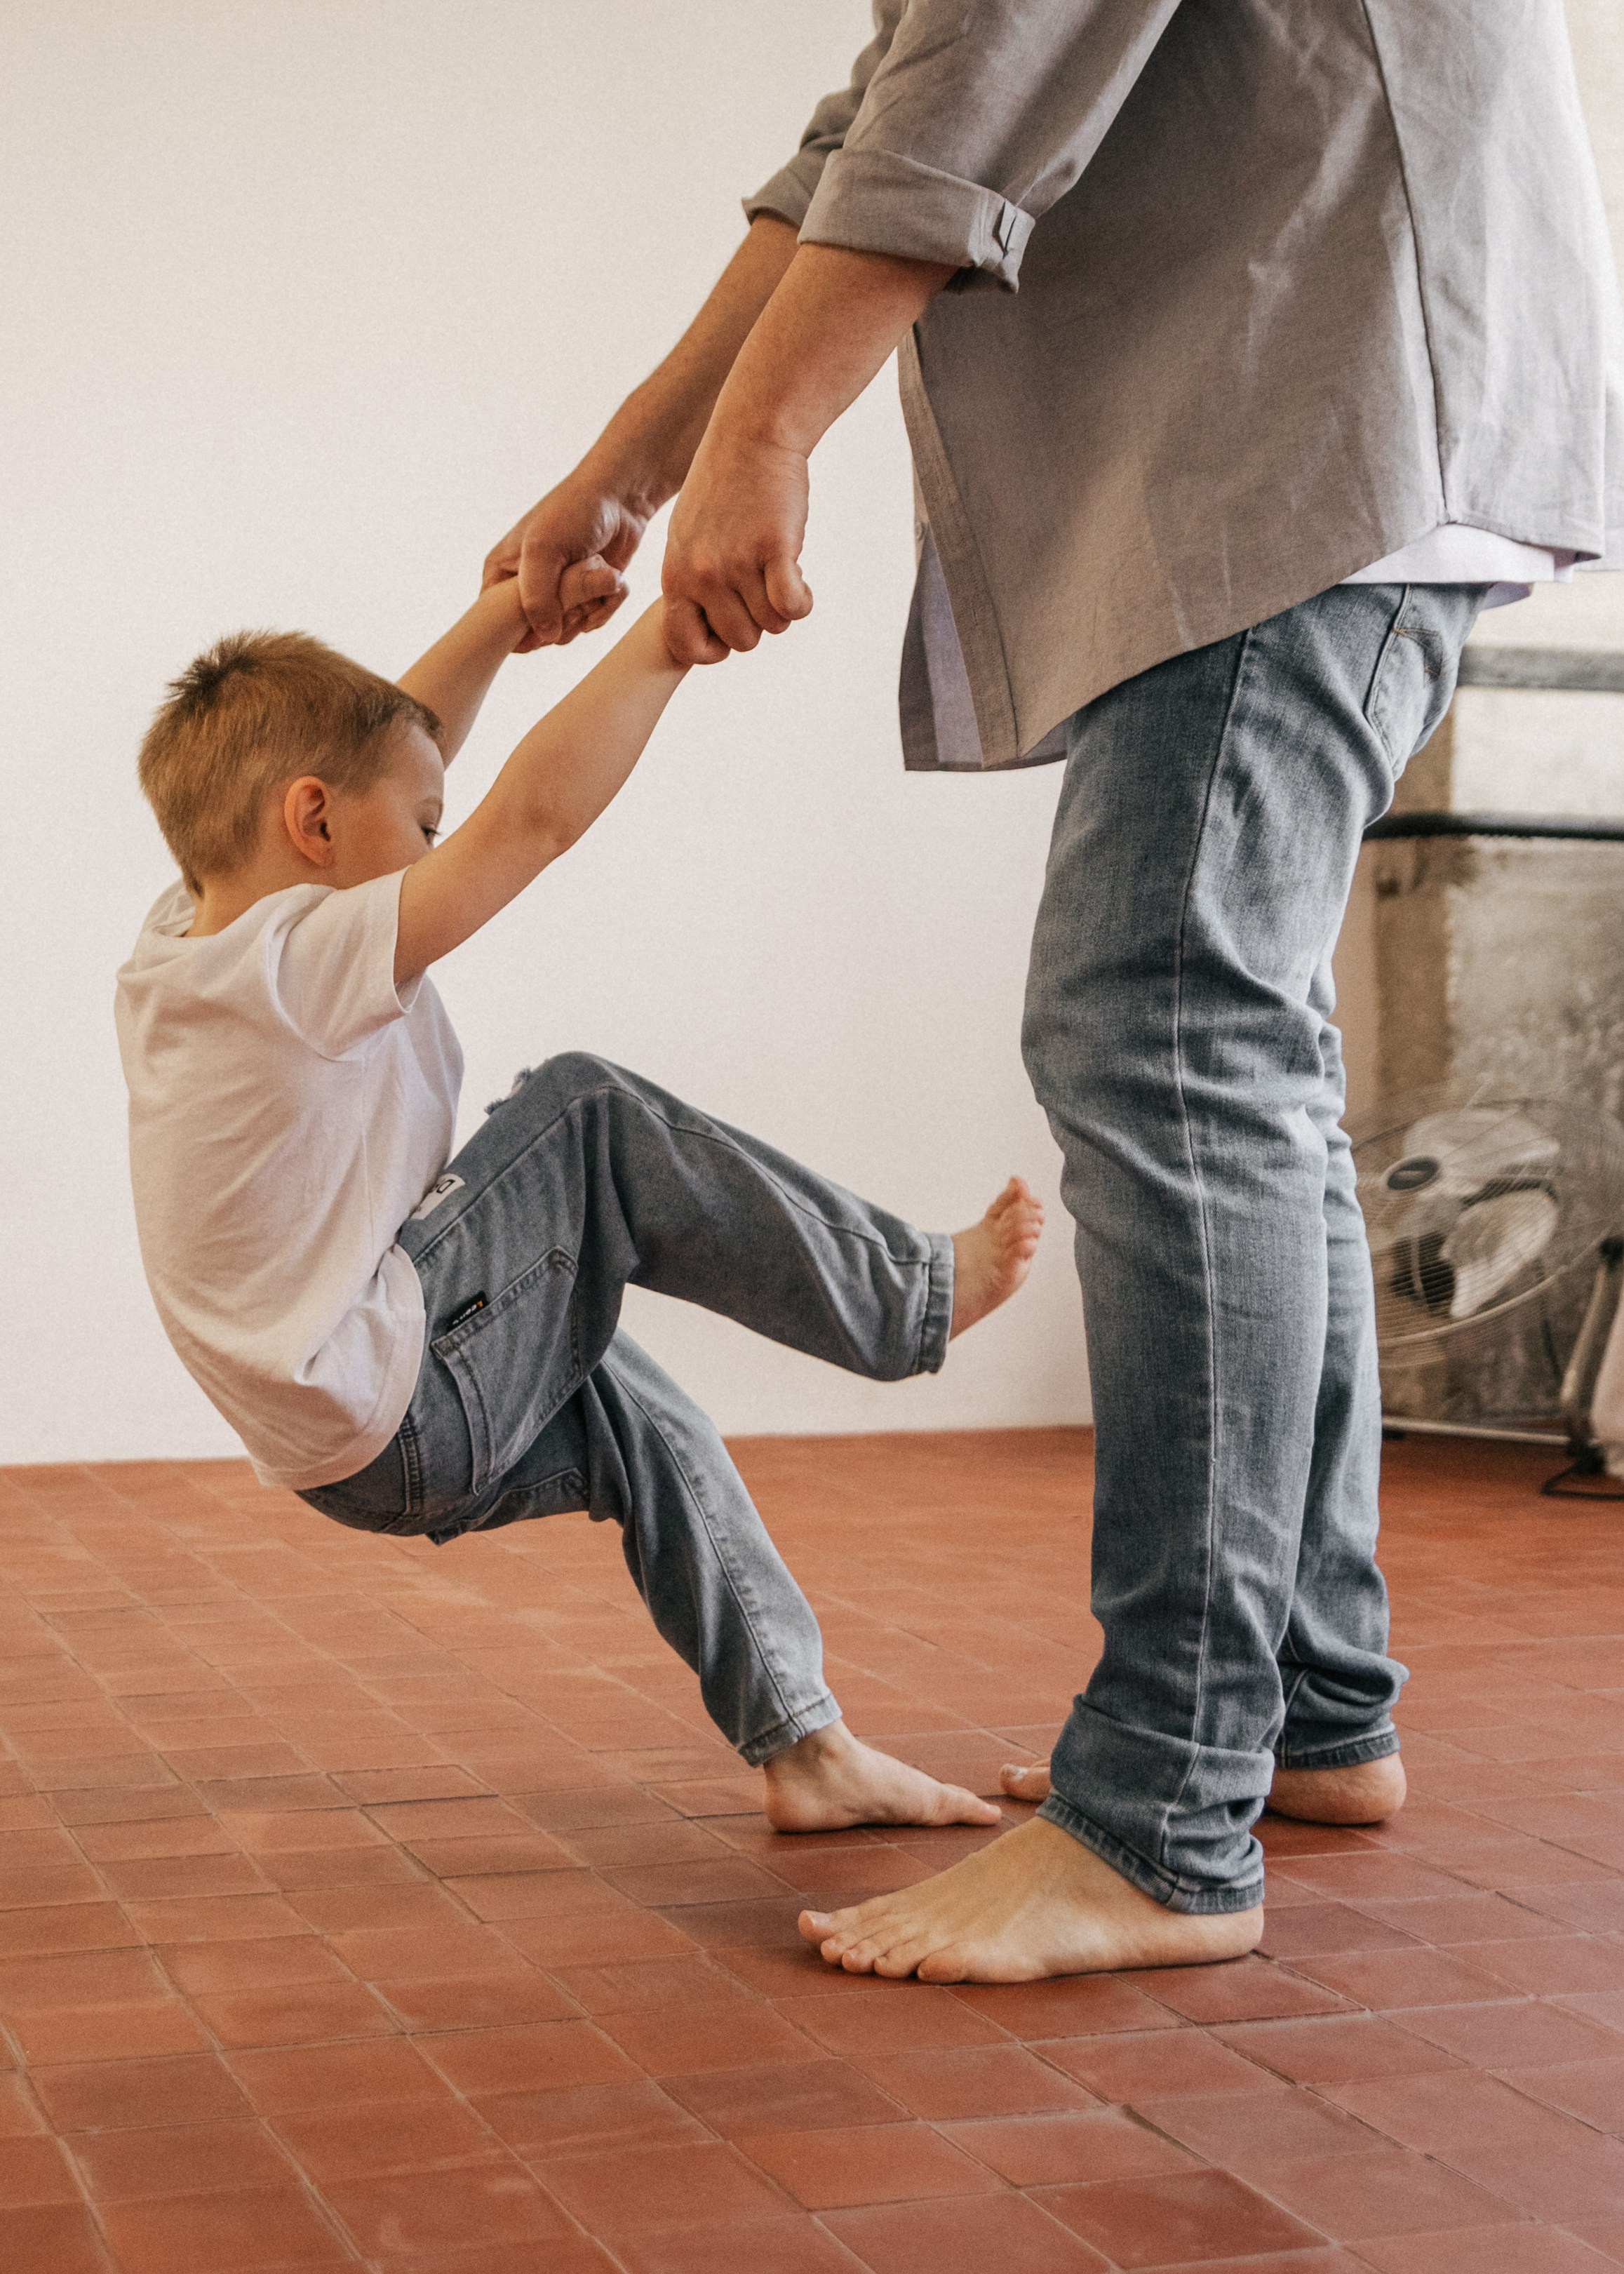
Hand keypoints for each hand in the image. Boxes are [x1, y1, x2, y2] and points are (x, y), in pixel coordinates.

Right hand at [482, 470, 643, 651]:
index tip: (550, 613)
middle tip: (579, 589)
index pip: (497, 626)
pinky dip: (608, 605)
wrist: (620, 495)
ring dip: (590, 609)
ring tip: (596, 578)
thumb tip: (545, 637)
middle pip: (539, 634)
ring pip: (569, 630)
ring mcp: (558, 592)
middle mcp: (526, 586)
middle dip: (565, 617)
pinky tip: (612, 581)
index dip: (523, 630)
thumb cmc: (574, 512)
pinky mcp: (587, 594)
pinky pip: (594, 620)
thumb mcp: (544, 550)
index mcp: (501, 574)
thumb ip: (537, 596)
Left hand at [660, 422, 813, 665]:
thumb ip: (694, 581)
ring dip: (782, 606)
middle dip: (757, 622)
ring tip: (779, 570)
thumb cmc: (723, 487)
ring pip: (772, 625)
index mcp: (675, 574)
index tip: (728, 627)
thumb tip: (712, 629)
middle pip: (741, 641)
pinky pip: (791, 606)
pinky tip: (801, 580)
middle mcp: (702, 573)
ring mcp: (737, 562)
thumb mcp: (689, 537)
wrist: (751, 435)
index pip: (683, 645)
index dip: (711, 648)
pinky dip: (802, 602)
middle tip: (762, 587)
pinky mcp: (773, 547)